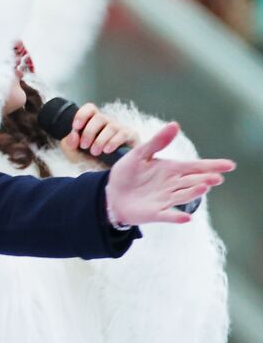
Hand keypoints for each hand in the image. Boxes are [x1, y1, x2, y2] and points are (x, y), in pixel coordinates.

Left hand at [59, 102, 137, 165]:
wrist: (107, 175)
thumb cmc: (91, 162)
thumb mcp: (74, 154)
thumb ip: (68, 144)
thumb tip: (73, 135)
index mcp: (92, 123)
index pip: (90, 109)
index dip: (82, 114)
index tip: (76, 127)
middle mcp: (107, 123)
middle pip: (99, 117)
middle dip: (89, 132)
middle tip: (84, 146)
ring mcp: (120, 129)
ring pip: (111, 126)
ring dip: (100, 140)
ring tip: (95, 152)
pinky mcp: (131, 137)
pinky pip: (124, 134)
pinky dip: (113, 142)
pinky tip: (107, 150)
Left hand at [104, 122, 234, 224]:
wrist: (111, 194)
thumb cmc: (128, 173)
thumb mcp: (140, 154)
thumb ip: (157, 142)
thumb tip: (175, 124)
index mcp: (171, 169)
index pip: (195, 166)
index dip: (213, 166)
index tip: (229, 165)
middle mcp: (173, 185)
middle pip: (193, 181)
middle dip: (205, 179)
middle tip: (216, 178)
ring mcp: (165, 200)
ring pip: (183, 196)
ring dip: (193, 193)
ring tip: (203, 187)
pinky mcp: (155, 213)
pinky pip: (168, 215)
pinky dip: (176, 217)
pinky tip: (186, 217)